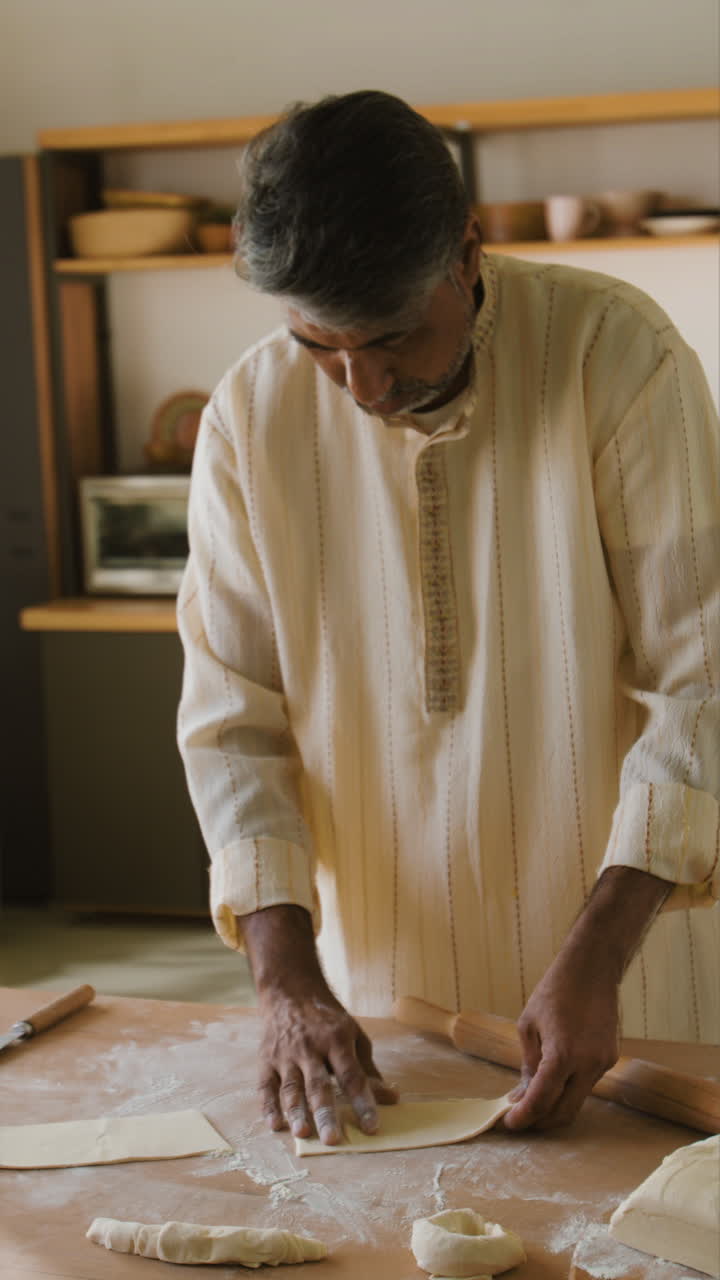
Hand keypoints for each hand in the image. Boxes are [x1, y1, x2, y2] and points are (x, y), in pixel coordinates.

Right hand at [239, 904, 395, 1144]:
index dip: (363, 1102)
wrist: (290, 991)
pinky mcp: (266, 1060)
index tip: (372, 1127)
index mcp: (336, 1040)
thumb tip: (391, 1098)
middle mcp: (310, 1048)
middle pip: (319, 1084)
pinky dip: (268, 1106)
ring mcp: (285, 1055)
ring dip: (296, 1111)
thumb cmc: (327, 1019)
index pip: (351, 1076)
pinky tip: (274, 1124)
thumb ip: (368, 1068)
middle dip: (326, 1112)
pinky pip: (265, 1085)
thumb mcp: (353, 1034)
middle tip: (333, 1140)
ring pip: (290, 1087)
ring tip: (302, 1133)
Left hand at [502, 950, 619, 1130]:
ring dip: (555, 1106)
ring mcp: (603, 1063)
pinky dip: (569, 1088)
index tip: (509, 1123)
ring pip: (577, 1100)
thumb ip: (528, 1064)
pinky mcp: (610, 1059)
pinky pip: (587, 1084)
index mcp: (563, 1053)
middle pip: (564, 1112)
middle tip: (520, 1119)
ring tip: (533, 1099)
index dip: (524, 1117)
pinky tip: (554, 1079)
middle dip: (540, 1122)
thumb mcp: (528, 1025)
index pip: (542, 1100)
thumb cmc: (555, 991)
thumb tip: (522, 1095)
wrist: (592, 969)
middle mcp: (588, 1064)